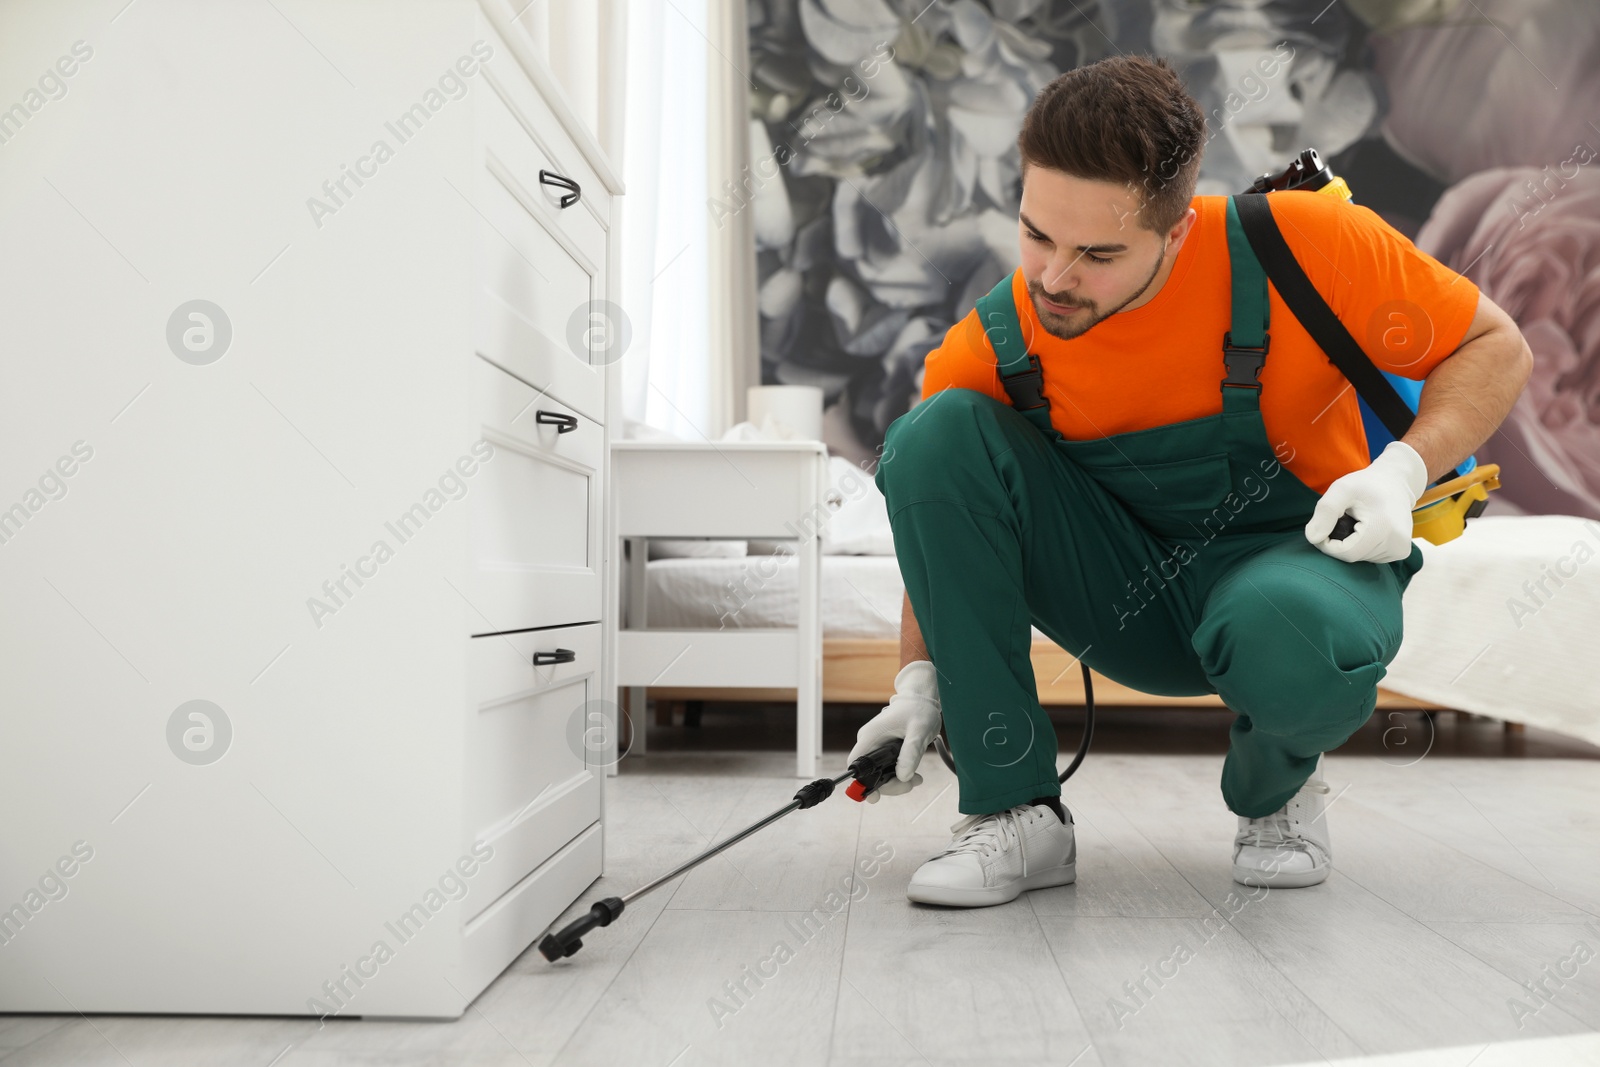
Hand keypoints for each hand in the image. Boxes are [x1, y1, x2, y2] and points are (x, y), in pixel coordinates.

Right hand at [848, 660, 941, 802]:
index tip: (876, 796)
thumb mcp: (919, 731)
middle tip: (910, 783)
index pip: (856, 764)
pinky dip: (900, 775)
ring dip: (897, 781)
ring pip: (880, 774)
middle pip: (869, 774)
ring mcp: (877, 747)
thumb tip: (903, 776)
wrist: (922, 700)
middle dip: (889, 784)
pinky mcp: (885, 751)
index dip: (861, 782)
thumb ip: (911, 752)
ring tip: (916, 779)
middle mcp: (870, 743)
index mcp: (871, 736)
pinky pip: (887, 769)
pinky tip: (913, 775)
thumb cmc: (919, 709)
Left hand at [1306, 441, 1427, 563]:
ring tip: (1357, 521)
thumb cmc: (1366, 484)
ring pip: (1360, 558)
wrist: (1395, 482)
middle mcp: (1397, 544)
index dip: (1328, 544)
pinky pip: (1370, 556)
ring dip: (1351, 543)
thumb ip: (1326, 511)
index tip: (1325, 524)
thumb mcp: (1341, 489)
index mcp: (1383, 529)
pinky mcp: (1400, 552)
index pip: (1345, 553)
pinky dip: (1361, 546)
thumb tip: (1313, 539)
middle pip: (1352, 557)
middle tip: (1342, 518)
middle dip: (1339, 542)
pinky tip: (1366, 528)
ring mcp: (1400, 550)